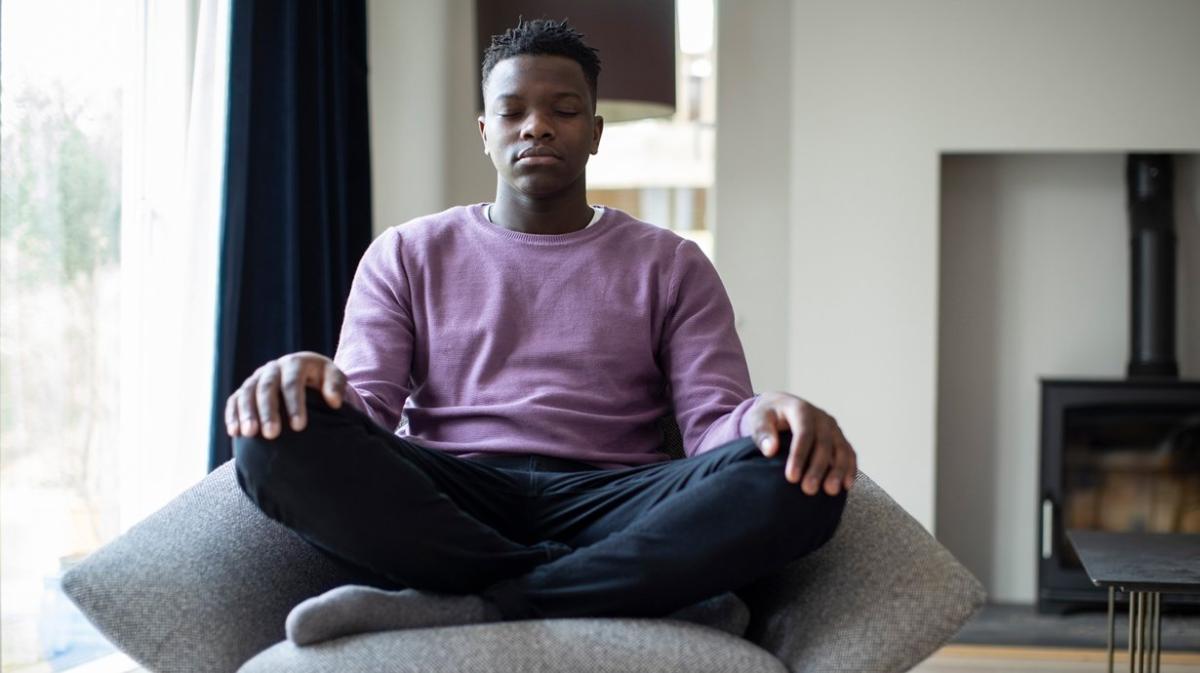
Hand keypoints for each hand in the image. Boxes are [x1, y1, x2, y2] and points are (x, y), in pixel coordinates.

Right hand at [225, 351, 346, 439]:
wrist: (307, 375)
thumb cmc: (323, 380)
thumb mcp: (334, 377)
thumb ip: (336, 386)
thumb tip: (334, 402)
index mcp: (295, 363)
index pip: (292, 383)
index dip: (295, 404)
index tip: (299, 426)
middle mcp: (273, 368)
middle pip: (266, 388)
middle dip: (268, 411)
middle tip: (272, 434)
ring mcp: (257, 378)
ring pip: (247, 393)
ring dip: (247, 414)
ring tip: (250, 434)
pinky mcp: (246, 389)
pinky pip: (235, 400)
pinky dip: (232, 415)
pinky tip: (234, 432)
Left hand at [744, 392, 856, 495]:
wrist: (781, 406)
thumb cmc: (768, 415)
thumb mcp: (758, 418)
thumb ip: (762, 432)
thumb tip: (770, 450)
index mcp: (801, 410)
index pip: (804, 433)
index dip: (799, 456)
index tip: (791, 478)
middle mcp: (821, 418)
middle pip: (824, 444)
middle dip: (818, 468)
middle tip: (809, 490)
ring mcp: (833, 428)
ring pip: (841, 449)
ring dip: (838, 471)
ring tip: (831, 491)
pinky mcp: (839, 438)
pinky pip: (849, 453)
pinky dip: (850, 468)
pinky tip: (847, 485)